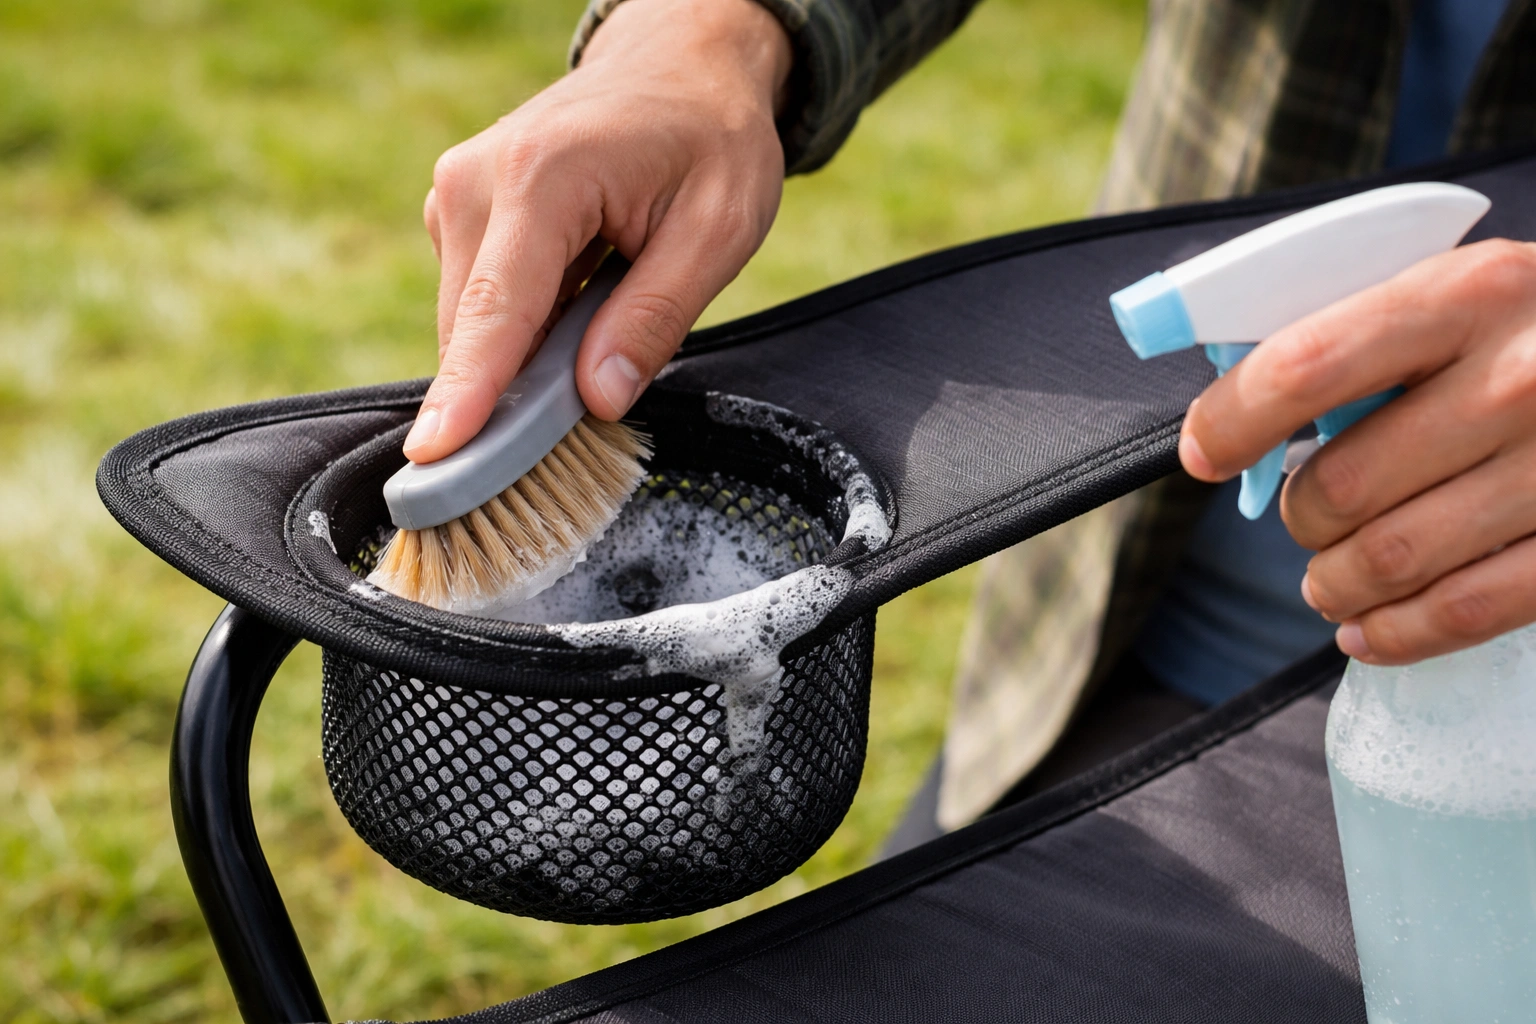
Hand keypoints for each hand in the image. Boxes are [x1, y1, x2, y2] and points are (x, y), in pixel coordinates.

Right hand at [405, 0, 791, 462]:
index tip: (435, 457)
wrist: (679, 62)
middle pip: (473, 330)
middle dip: (514, 393)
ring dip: (524, 357)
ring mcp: (458, 192)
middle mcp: (476, 181)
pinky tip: (579, 302)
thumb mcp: (720, 229)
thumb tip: (597, 397)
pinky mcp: (459, 210)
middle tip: (594, 408)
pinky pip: (479, 303)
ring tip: (605, 319)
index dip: (468, 394)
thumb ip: (656, 316)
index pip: (496, 309)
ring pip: (471, 323)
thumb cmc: (709, 137)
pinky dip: (521, 329)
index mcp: (543, 178)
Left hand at [1179, 239, 1535, 664]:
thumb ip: (1356, 338)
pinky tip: (1369, 629)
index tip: (1202, 453)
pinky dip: (1393, 633)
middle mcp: (1521, 377)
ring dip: (1333, 582)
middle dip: (1299, 516)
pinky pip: (1463, 611)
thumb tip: (1232, 416)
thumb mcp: (1458, 296)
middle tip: (1306, 518)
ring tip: (1330, 578)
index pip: (1304, 366)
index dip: (1231, 421)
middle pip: (1341, 485)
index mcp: (1468, 294)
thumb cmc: (1533, 332)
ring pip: (1389, 559)